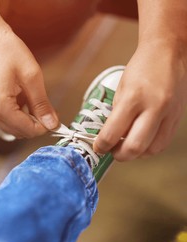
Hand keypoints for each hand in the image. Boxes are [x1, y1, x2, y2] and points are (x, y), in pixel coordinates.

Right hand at [0, 23, 58, 137]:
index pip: (26, 130)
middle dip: (35, 124)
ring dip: (26, 120)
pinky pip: (4, 119)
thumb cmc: (8, 51)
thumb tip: (52, 124)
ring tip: (33, 100)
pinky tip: (22, 99)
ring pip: (12, 127)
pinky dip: (17, 114)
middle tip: (48, 110)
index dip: (44, 127)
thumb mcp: (32, 76)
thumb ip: (42, 104)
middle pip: (19, 132)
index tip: (55, 119)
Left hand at [94, 40, 186, 160]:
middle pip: (134, 147)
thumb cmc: (141, 68)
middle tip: (111, 151)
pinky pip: (163, 142)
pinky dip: (149, 147)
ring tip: (125, 145)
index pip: (113, 133)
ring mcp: (169, 114)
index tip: (98, 147)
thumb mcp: (120, 88)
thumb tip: (109, 136)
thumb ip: (116, 114)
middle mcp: (153, 107)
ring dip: (135, 153)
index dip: (102, 145)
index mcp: (133, 98)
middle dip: (119, 155)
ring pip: (151, 149)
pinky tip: (140, 141)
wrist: (168, 52)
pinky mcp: (178, 118)